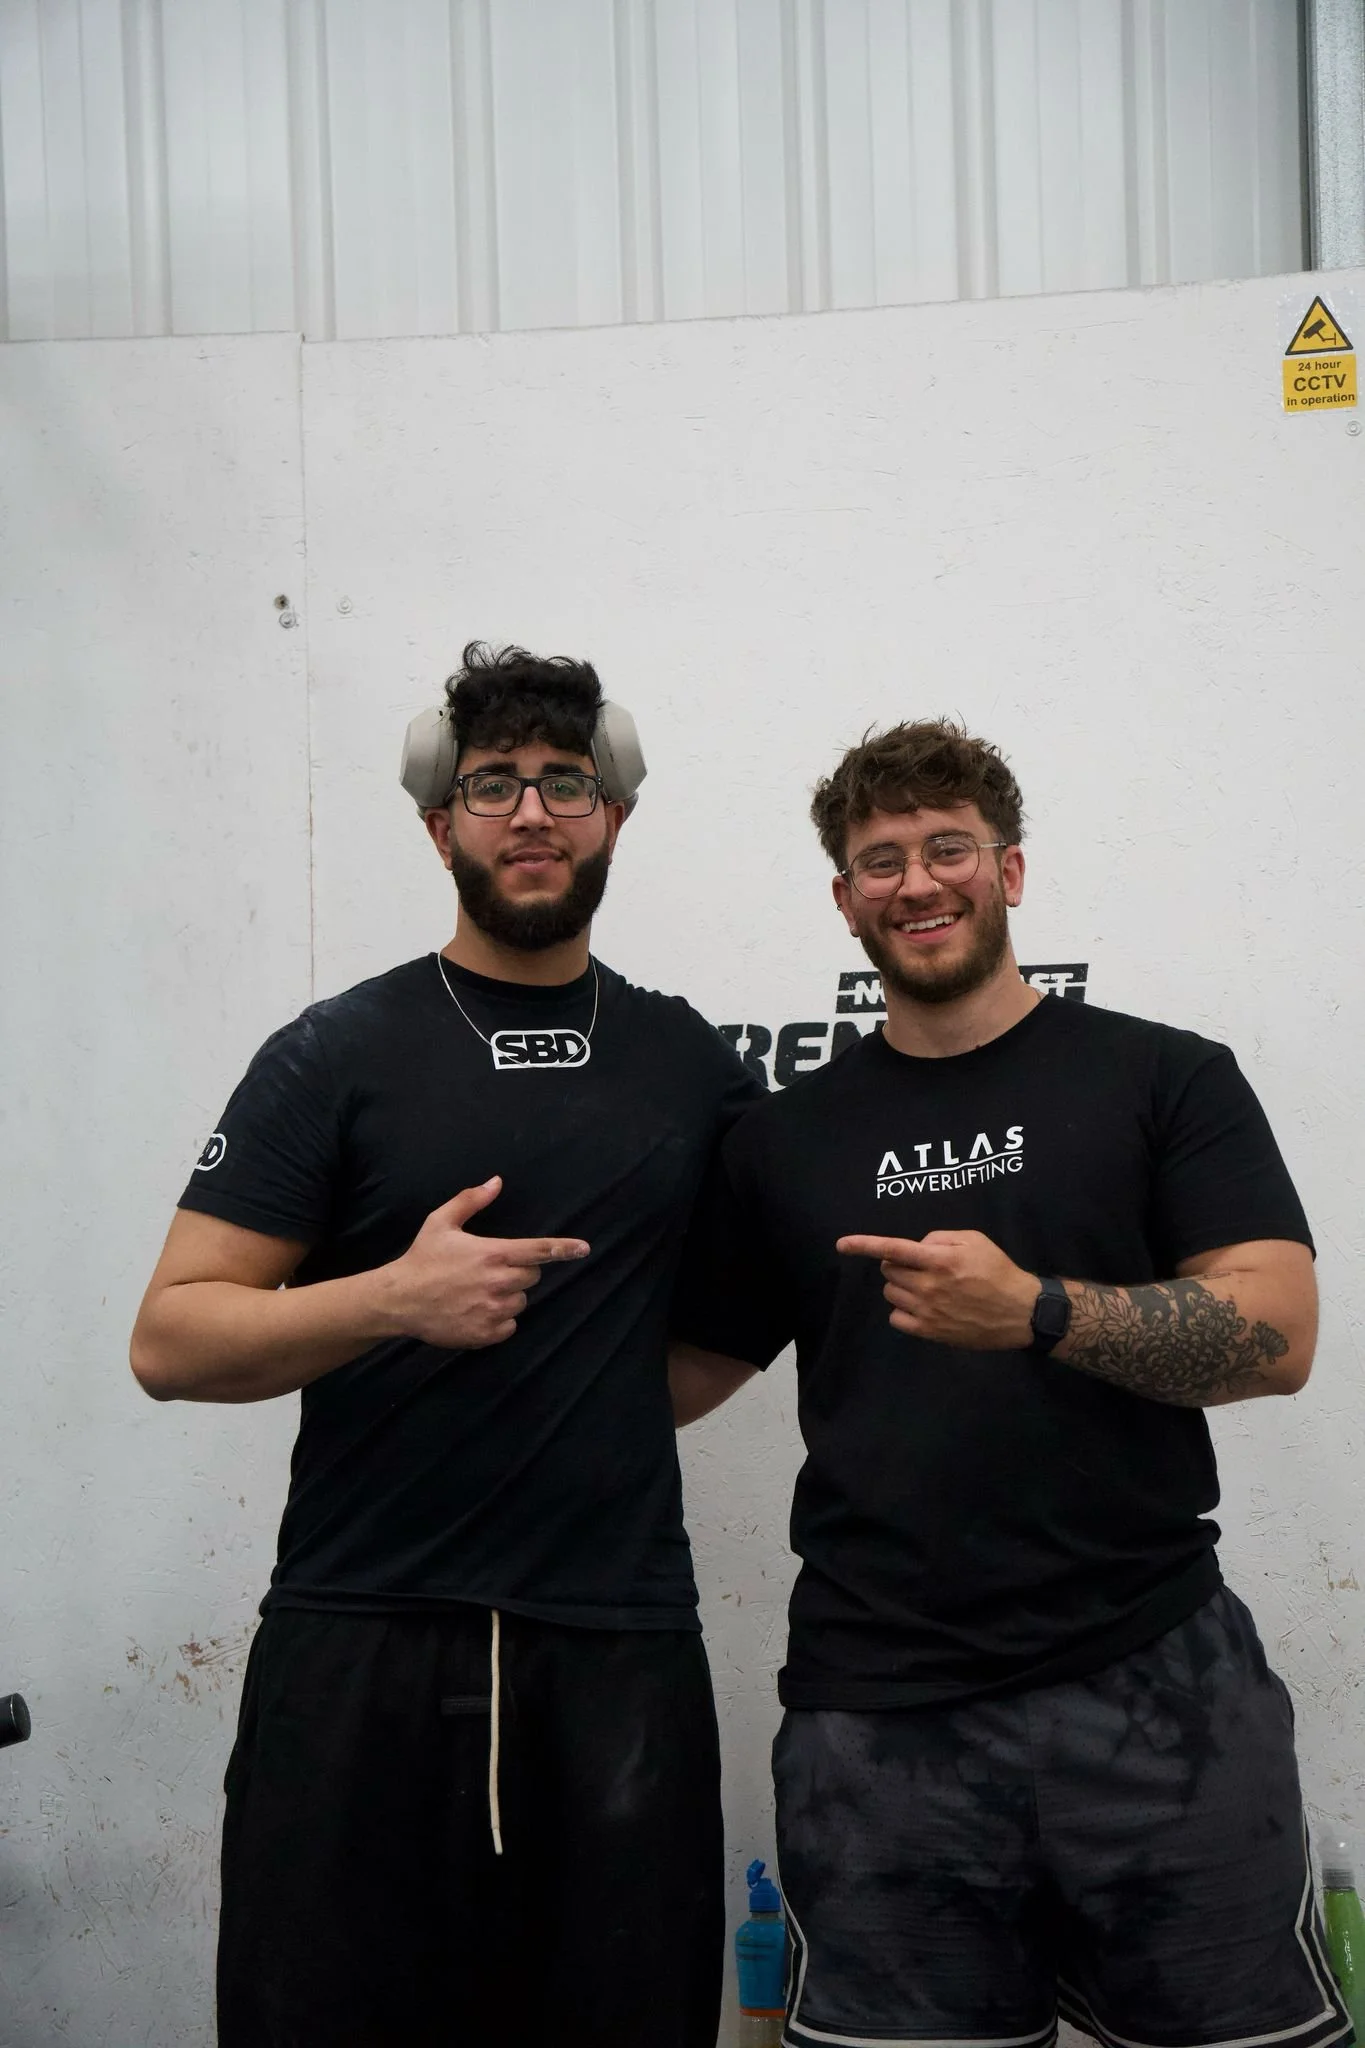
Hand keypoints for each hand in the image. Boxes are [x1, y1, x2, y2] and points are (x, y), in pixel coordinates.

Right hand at [382, 1177, 588, 1348]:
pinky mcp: (486, 1334)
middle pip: (531, 1276)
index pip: (538, 1250)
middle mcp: (498, 1283)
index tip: (584, 1249)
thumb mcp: (441, 1221)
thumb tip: (496, 1181)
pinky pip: (510, 1325)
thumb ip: (471, 1200)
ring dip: (507, 1296)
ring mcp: (493, 1310)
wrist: (398, 1300)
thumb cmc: (421, 1258)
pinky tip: (475, 1310)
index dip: (564, 1248)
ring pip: (520, 1301)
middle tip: (489, 1269)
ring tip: (477, 1290)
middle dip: (517, 1271)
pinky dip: (499, 1319)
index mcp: (492, 1254)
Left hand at [837, 1229, 1037, 1350]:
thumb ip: (939, 1238)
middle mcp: (929, 1286)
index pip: (892, 1249)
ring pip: (890, 1293)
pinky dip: (902, 1310)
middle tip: (921, 1266)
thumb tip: (915, 1247)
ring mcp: (927, 1311)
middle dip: (897, 1264)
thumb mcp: (974, 1240)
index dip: (863, 1244)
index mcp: (939, 1260)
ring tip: (925, 1286)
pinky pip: (896, 1318)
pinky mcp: (929, 1332)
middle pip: (888, 1271)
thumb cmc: (998, 1271)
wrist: (1019, 1312)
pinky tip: (922, 1306)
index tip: (841, 1244)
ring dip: (900, 1286)